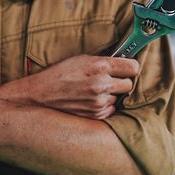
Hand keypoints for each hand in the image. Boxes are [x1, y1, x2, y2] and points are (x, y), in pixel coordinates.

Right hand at [0, 55, 138, 118]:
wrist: (41, 95)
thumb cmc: (60, 74)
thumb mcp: (82, 59)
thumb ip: (104, 61)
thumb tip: (124, 62)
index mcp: (99, 67)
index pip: (133, 67)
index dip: (130, 67)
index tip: (126, 68)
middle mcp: (101, 85)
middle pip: (129, 84)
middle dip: (121, 81)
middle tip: (109, 79)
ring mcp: (99, 102)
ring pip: (119, 98)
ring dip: (111, 94)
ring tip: (93, 90)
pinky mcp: (95, 115)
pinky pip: (110, 109)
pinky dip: (104, 105)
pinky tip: (90, 100)